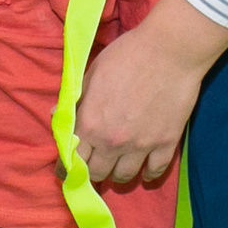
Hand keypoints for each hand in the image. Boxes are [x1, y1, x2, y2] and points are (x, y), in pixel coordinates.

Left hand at [73, 0, 227, 187]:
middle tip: (95, 165)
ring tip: (118, 166)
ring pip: (124, 176)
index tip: (67, 172)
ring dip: (118, 174)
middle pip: (97, 173)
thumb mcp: (92, 73)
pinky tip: (144, 170)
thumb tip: (58, 116)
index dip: (67, 168)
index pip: (72, 159)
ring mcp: (141, 146)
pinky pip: (154, 171)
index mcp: (90, 123)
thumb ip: (76, 100)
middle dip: (92, 171)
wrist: (169, 50)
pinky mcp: (166, 143)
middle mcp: (112, 141)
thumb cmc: (127, 55)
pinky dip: (147, 174)